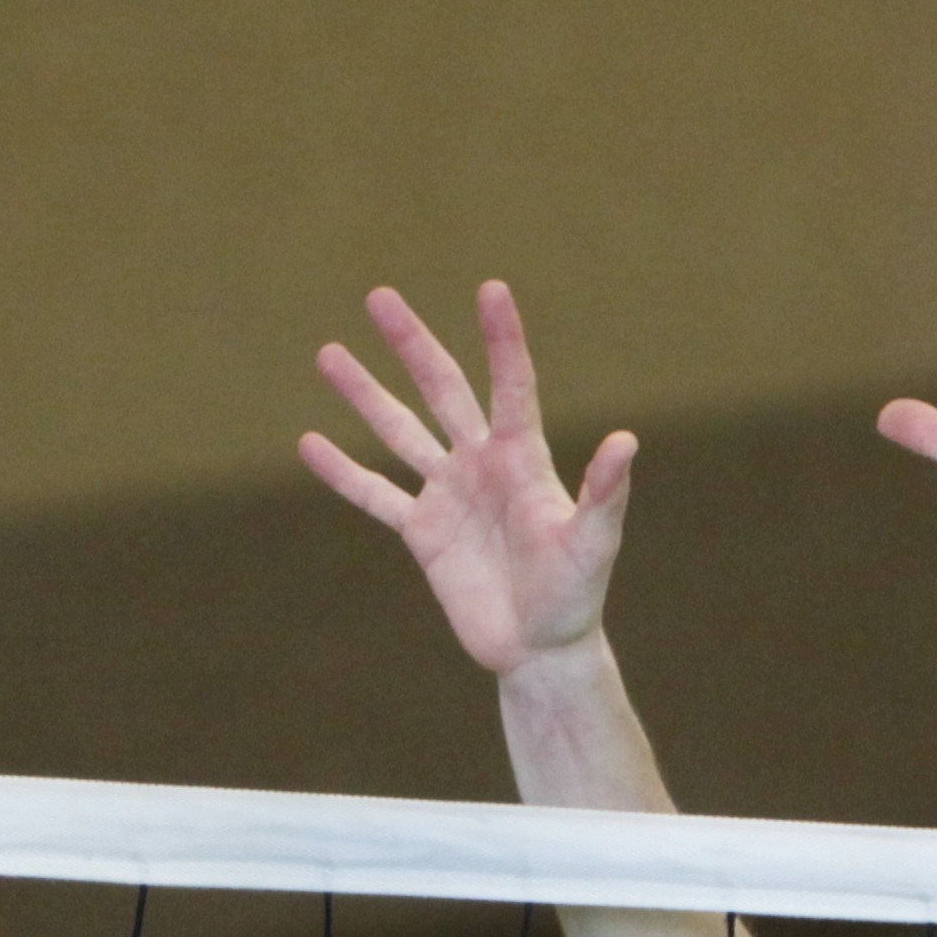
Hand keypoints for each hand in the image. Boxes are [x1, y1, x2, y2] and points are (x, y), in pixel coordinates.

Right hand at [304, 282, 635, 676]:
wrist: (539, 647)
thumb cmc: (575, 595)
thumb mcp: (592, 544)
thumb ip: (604, 493)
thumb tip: (626, 441)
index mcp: (524, 458)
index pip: (512, 385)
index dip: (502, 339)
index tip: (490, 290)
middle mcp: (482, 463)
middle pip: (441, 390)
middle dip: (411, 344)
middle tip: (379, 297)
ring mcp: (448, 494)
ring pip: (398, 431)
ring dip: (364, 393)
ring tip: (328, 354)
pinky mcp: (421, 532)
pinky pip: (374, 494)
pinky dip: (342, 472)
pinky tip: (311, 443)